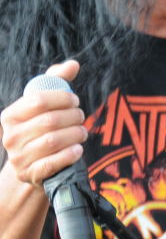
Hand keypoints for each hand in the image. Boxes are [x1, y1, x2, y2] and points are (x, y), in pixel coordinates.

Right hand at [0, 60, 85, 186]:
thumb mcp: (45, 104)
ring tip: (82, 132)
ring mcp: (18, 157)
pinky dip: (70, 154)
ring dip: (76, 134)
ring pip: (54, 141)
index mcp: (10, 115)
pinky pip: (53, 163)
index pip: (39, 100)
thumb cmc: (42, 127)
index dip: (63, 98)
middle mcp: (10, 136)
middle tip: (81, 117)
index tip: (74, 101)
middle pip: (50, 120)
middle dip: (74, 116)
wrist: (33, 164)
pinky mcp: (30, 174)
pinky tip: (78, 149)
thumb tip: (73, 64)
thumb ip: (57, 81)